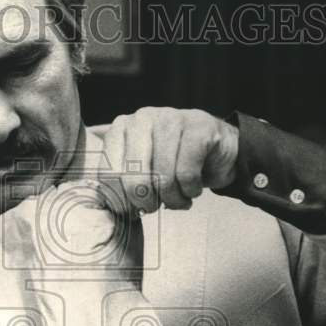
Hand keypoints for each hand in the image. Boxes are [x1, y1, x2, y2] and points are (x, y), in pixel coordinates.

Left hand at [92, 107, 239, 212]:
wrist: (217, 150)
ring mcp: (171, 118)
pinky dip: (190, 189)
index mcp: (121, 127)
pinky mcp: (198, 129)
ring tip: (178, 199)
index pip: (109, 173)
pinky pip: (187, 173)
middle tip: (154, 207)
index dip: (121, 200)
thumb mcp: (141, 171)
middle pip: (134, 177)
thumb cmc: (173, 163)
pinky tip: (192, 188)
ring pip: (163, 177)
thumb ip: (120, 182)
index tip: (133, 208)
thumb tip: (108, 205)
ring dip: (173, 198)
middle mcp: (142, 118)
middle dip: (146, 202)